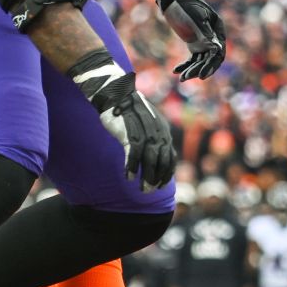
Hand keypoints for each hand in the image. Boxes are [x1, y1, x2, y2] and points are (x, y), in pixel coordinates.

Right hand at [68, 50, 176, 188]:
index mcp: (163, 131)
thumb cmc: (128, 112)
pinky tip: (129, 177)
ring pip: (150, 160)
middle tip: (149, 191)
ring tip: (142, 189)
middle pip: (162, 161)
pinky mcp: (131, 132)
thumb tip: (153, 157)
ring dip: (147, 177)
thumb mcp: (146, 125)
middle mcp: (158, 133)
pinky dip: (132, 167)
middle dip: (157, 179)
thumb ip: (152, 139)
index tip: (161, 185)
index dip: (166, 173)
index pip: (170, 157)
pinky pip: (134, 155)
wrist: (116, 95)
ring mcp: (145, 132)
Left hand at [146, 0, 225, 80]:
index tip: (202, 75)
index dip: (212, 65)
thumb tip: (217, 50)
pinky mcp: (194, 43)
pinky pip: (192, 58)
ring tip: (181, 78)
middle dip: (200, 69)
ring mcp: (203, 41)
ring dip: (192, 69)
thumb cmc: (185, 4)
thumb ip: (205, 33)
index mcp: (218, 30)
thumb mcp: (195, 18)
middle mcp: (213, 37)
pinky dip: (185, 65)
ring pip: (200, 60)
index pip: (219, 52)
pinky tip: (176, 71)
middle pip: (210, 59)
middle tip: (188, 78)